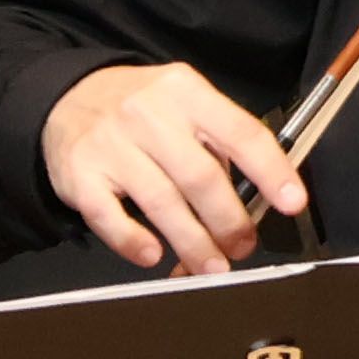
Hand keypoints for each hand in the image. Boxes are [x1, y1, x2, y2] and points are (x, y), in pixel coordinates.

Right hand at [42, 60, 308, 275]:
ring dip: (193, 242)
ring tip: (212, 266)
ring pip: (161, 201)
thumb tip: (258, 197)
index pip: (239, 131)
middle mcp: (147, 113)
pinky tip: (154, 254)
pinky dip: (133, 241)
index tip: (292, 202)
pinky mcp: (80, 174)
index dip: (271, 170)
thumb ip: (217, 141)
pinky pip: (109, 216)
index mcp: (185, 91)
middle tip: (243, 245)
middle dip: (230, 220)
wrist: (65, 99)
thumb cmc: (139, 109)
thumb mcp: (182, 103)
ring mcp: (110, 143)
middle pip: (201, 176)